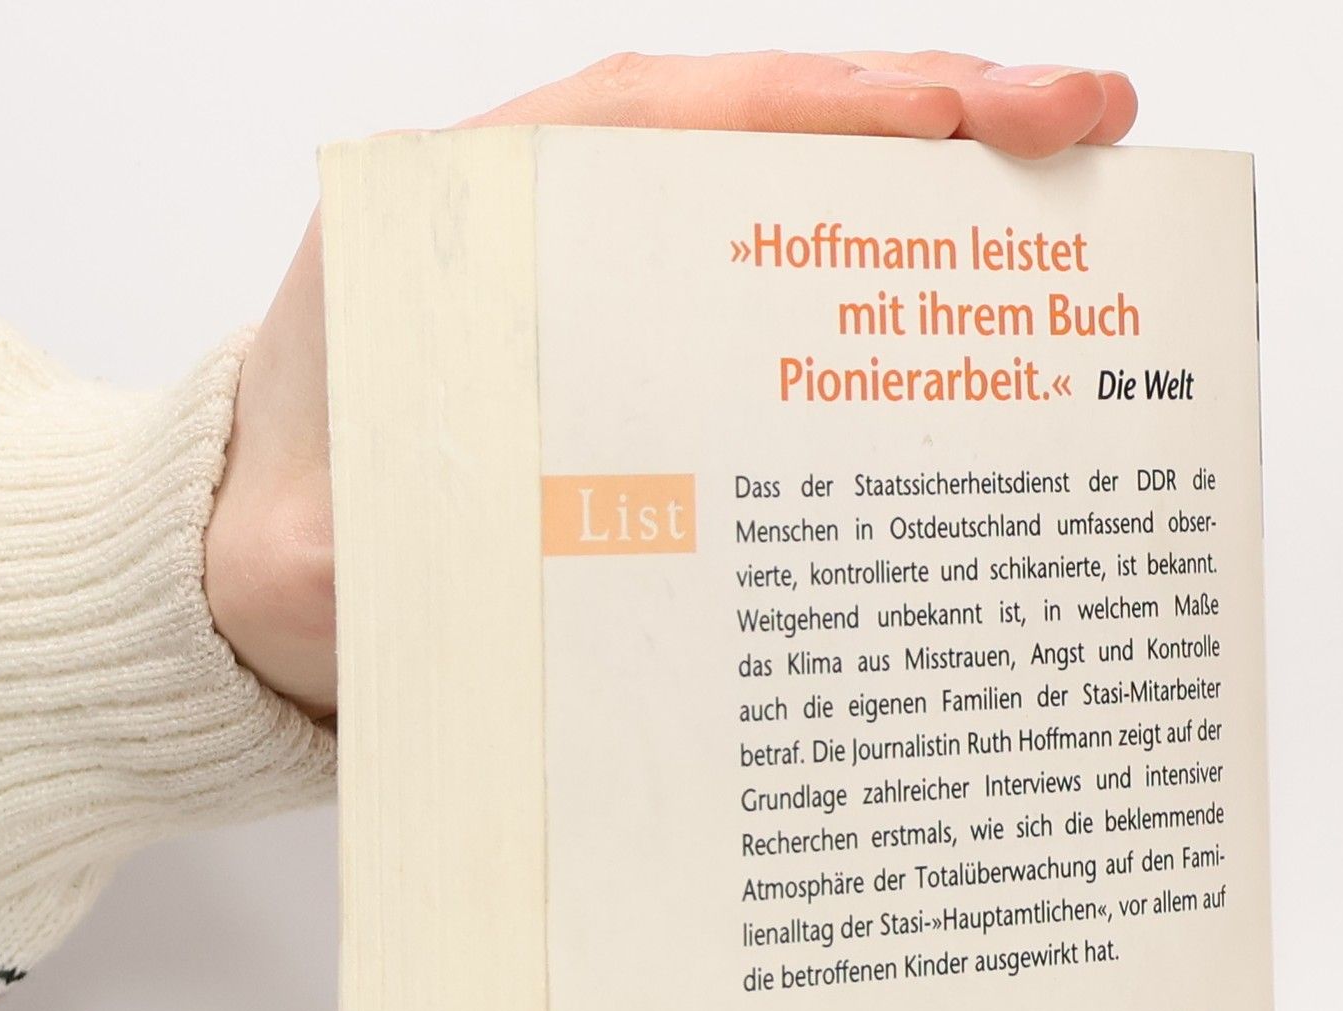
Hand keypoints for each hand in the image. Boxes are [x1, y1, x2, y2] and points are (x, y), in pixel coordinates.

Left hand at [203, 51, 1138, 720]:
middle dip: (943, 141)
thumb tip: (485, 547)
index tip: (1016, 114)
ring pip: (789, 232)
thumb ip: (399, 516)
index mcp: (503, 210)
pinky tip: (942, 370)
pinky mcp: (643, 376)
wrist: (248, 568)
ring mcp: (616, 296)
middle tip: (1094, 145)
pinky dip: (858, 337)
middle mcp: (574, 229)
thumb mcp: (333, 517)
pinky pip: (766, 334)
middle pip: (780, 150)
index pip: (711, 119)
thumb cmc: (294, 518)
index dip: (872, 109)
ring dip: (922, 231)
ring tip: (1062, 242)